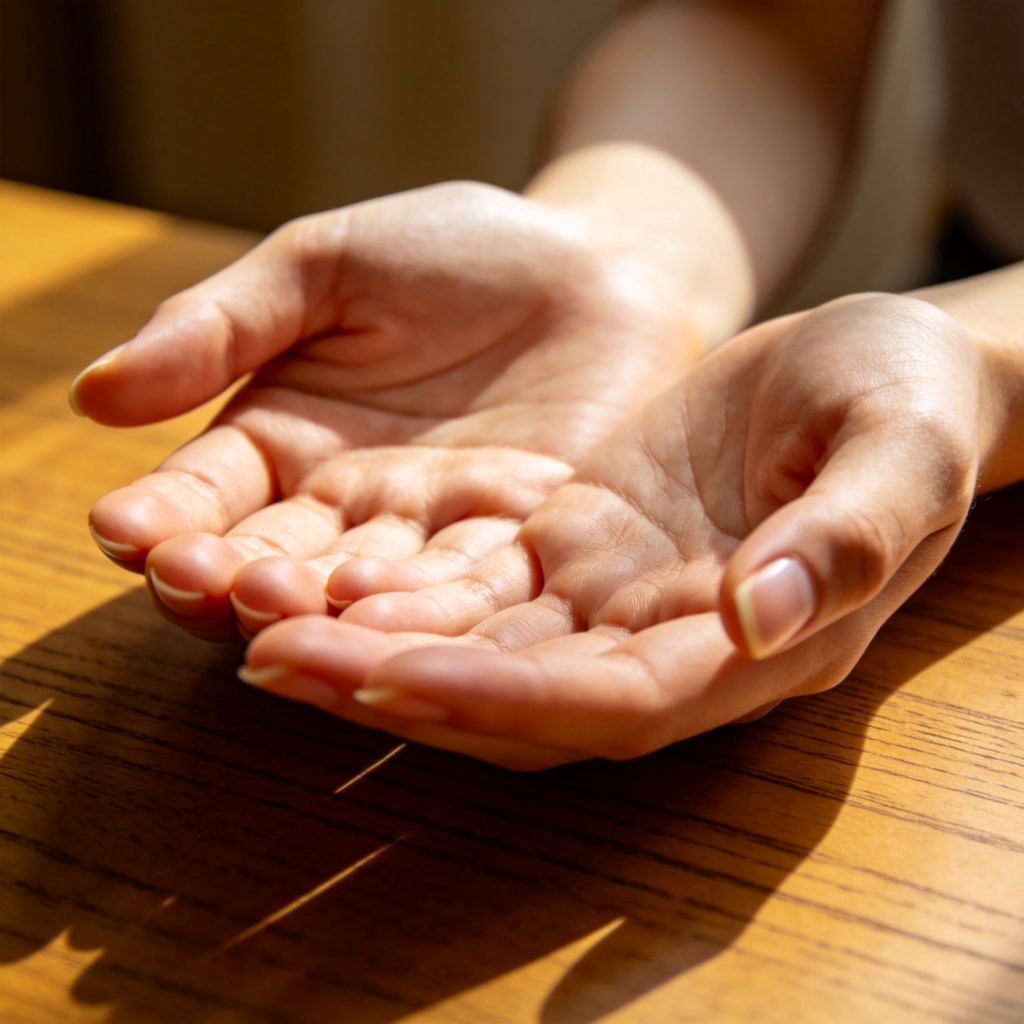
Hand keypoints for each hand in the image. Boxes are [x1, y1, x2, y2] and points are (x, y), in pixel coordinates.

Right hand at [72, 182, 698, 640]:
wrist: (597, 271)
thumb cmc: (456, 254)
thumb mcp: (325, 266)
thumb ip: (221, 325)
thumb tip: (94, 393)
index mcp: (283, 442)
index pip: (204, 498)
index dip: (162, 518)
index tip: (128, 526)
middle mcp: (345, 512)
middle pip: (268, 568)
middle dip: (229, 581)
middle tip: (201, 579)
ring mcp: (429, 543)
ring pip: (357, 600)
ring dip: (314, 615)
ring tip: (277, 612)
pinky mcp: (515, 554)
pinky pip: (462, 597)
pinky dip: (421, 617)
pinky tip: (384, 623)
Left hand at [241, 292, 992, 767]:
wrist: (882, 366)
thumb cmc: (908, 399)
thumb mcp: (899, 448)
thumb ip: (848, 535)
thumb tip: (762, 612)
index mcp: (753, 645)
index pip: (614, 700)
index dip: (505, 697)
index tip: (396, 677)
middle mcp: (669, 643)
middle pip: (518, 694)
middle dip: (396, 687)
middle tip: (273, 659)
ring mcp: (616, 599)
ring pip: (479, 646)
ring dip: (373, 646)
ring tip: (258, 626)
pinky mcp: (579, 544)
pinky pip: (477, 582)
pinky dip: (401, 590)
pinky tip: (318, 574)